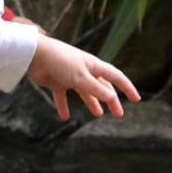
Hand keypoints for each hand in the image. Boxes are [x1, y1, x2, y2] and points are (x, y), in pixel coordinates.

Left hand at [25, 35, 141, 121]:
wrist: (35, 55)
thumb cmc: (60, 61)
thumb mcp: (81, 77)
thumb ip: (95, 88)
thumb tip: (112, 98)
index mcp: (94, 65)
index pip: (115, 77)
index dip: (127, 87)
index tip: (136, 99)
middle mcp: (84, 70)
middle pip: (102, 87)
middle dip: (111, 100)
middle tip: (118, 114)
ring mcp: (70, 76)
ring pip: (85, 92)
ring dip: (92, 102)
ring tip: (98, 114)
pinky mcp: (56, 82)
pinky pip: (62, 97)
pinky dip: (63, 106)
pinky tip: (65, 117)